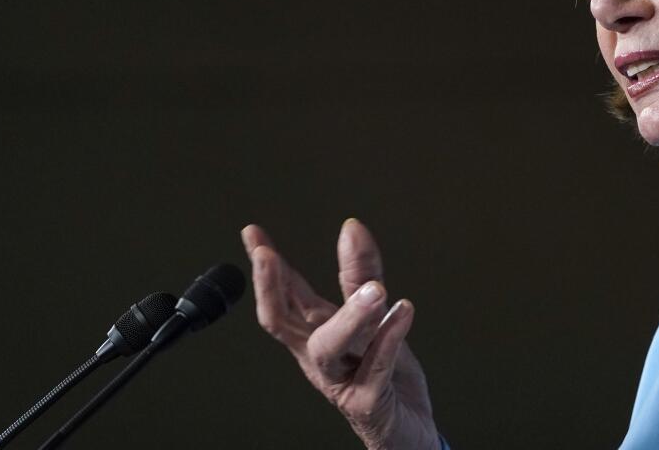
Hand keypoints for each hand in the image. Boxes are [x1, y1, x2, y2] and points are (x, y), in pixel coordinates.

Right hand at [241, 219, 439, 449]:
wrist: (406, 430)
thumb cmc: (384, 374)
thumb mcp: (373, 314)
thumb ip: (361, 273)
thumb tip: (351, 228)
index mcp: (316, 332)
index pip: (283, 294)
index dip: (267, 263)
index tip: (252, 232)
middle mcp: (319, 356)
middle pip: (281, 323)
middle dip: (270, 287)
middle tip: (267, 255)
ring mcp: (340, 380)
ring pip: (329, 348)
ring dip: (350, 315)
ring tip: (376, 289)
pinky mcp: (367, 402)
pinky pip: (375, 368)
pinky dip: (389, 338)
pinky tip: (404, 311)